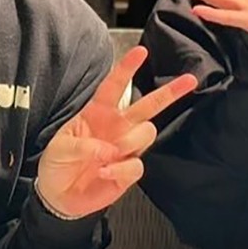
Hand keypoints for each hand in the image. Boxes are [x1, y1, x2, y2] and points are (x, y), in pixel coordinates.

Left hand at [37, 46, 197, 217]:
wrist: (59, 197)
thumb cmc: (57, 165)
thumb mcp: (59, 149)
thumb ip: (82, 146)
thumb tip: (108, 149)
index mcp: (98, 113)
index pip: (115, 86)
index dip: (127, 68)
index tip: (141, 52)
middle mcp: (117, 127)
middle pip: (149, 105)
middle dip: (171, 92)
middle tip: (190, 80)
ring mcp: (125, 148)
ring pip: (147, 132)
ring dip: (130, 142)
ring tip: (108, 156)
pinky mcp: (129, 170)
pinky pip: (137, 165)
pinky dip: (120, 169)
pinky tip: (104, 173)